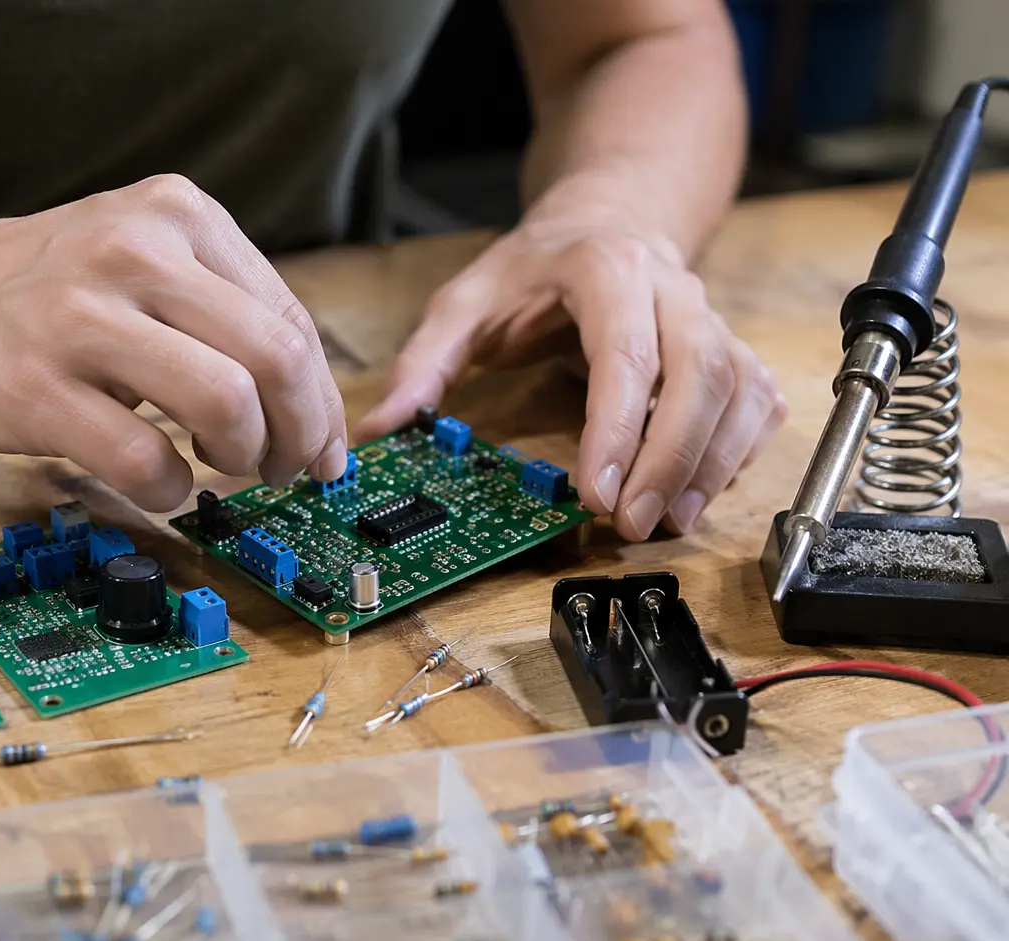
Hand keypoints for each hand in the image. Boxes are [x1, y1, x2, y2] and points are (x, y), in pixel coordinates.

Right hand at [0, 174, 346, 511]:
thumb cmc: (75, 296)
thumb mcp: (158, 270)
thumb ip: (241, 324)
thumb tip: (325, 423)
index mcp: (181, 215)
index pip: (292, 323)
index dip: (325, 404)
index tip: (328, 450)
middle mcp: (134, 251)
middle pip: (275, 361)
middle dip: (301, 435)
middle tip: (284, 466)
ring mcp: (79, 316)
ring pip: (226, 404)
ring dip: (243, 456)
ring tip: (221, 460)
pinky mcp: (35, 386)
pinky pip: (149, 460)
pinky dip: (173, 488)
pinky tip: (161, 477)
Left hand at [357, 219, 785, 538]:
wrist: (608, 221)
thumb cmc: (538, 269)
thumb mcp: (468, 300)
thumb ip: (426, 362)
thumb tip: (380, 430)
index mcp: (607, 272)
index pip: (625, 354)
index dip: (616, 429)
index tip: (596, 494)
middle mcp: (672, 292)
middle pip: (702, 374)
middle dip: (673, 457)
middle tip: (632, 522)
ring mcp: (712, 319)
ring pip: (739, 390)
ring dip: (710, 465)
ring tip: (666, 520)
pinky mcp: (733, 348)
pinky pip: (757, 402)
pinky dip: (739, 452)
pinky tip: (703, 488)